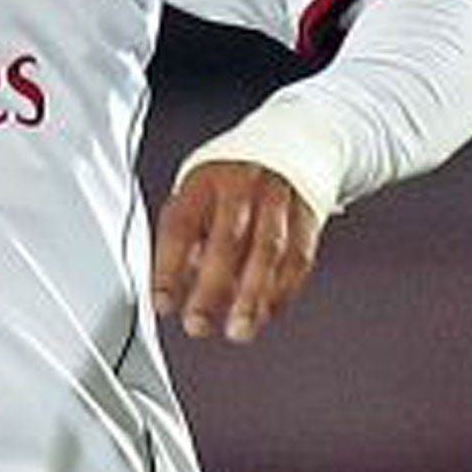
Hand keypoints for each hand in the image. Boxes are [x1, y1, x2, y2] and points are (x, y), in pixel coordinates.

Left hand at [151, 160, 320, 342]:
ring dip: (251, 298)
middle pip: (226, 241)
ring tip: (238, 330)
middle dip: (211, 290)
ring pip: (268, 252)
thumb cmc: (233, 179)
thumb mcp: (198, 192)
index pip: (181, 225)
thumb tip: (176, 286)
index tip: (163, 304)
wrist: (292, 141)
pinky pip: (297, 258)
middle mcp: (241, 186)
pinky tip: (265, 312)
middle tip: (199, 325)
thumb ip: (188, 236)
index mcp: (204, 181)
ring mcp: (278, 199)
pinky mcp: (308, 215)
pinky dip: (281, 291)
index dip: (169, 268)